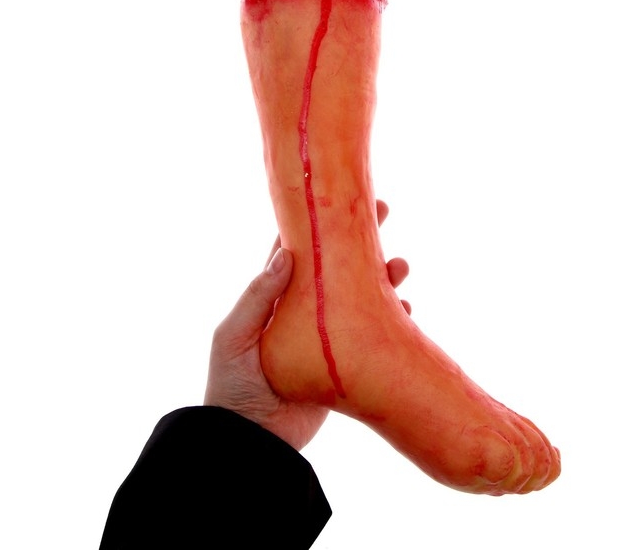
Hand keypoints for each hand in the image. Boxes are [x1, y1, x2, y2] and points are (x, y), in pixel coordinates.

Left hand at [203, 200, 408, 449]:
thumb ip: (258, 296)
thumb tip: (285, 251)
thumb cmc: (233, 384)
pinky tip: (407, 312)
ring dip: (384, 278)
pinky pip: (374, 334)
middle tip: (385, 211)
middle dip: (361, 239)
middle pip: (339, 264)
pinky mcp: (346, 361)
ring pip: (362, 295)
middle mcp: (305, 309)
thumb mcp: (236, 336)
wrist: (252, 441)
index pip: (299, 249)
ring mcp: (328, 334)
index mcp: (275, 296)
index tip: (342, 199)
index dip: (319, 223)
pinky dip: (393, 321)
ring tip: (401, 267)